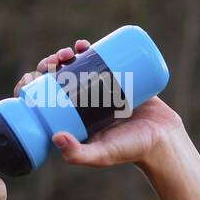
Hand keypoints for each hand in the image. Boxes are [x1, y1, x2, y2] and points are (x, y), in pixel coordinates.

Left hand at [14, 38, 184, 168]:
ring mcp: (101, 92)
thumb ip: (80, 154)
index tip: (35, 75)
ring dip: (67, 55)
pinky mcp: (118, 81)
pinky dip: (89, 51)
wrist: (165, 139)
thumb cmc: (132, 150)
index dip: (36, 85)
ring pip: (77, 69)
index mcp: (73, 121)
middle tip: (58, 59)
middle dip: (53, 65)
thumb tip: (55, 137)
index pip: (46, 100)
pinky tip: (82, 45)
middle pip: (60, 80)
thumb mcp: (102, 154)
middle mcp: (84, 106)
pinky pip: (100, 62)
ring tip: (72, 51)